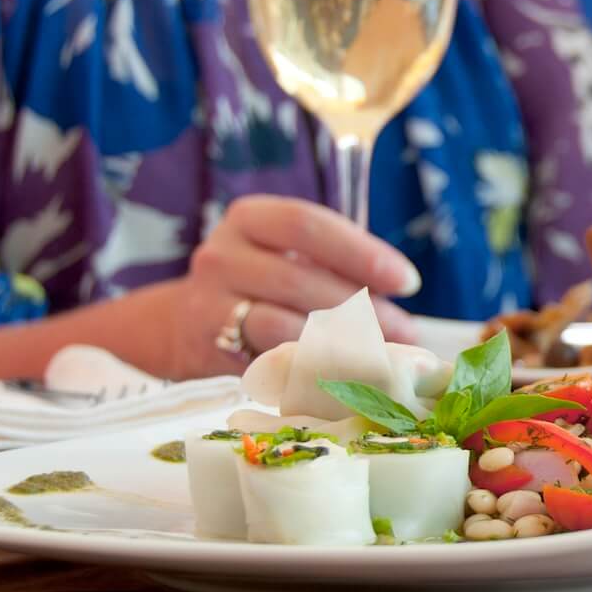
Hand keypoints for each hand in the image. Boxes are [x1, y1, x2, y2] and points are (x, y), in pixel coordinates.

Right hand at [164, 195, 422, 375]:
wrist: (184, 325)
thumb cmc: (261, 284)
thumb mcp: (289, 256)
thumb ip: (337, 265)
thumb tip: (404, 298)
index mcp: (249, 218)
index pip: (307, 224)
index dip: (361, 252)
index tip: (407, 281)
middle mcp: (221, 255)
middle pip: (300, 278)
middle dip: (362, 308)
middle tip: (406, 330)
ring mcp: (209, 303)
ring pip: (283, 324)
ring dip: (342, 343)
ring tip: (383, 355)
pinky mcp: (210, 349)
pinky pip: (268, 360)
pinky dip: (314, 367)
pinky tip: (347, 372)